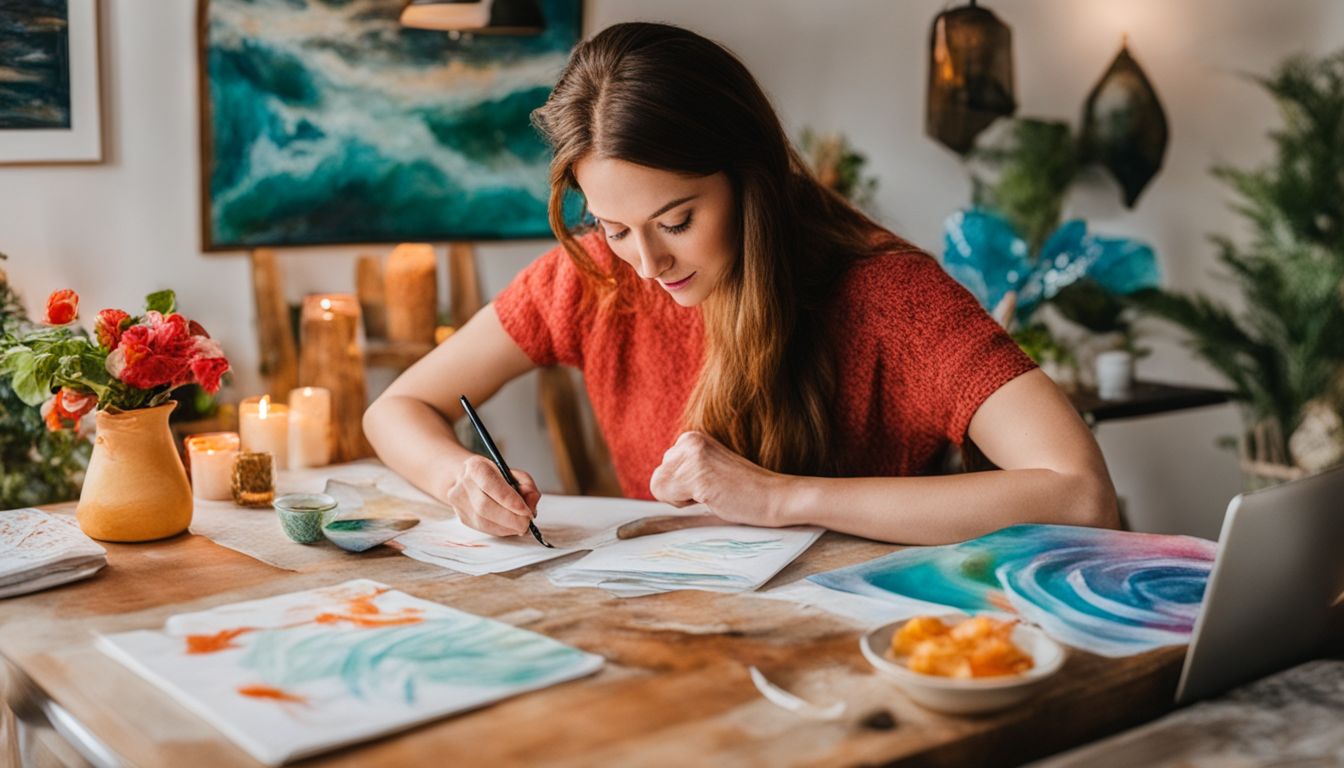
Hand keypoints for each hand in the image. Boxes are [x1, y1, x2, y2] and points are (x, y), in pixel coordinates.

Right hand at [444, 455, 541, 536]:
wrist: (466, 478)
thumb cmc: (494, 475)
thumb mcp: (513, 472)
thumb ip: (527, 485)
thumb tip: (531, 504)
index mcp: (476, 467)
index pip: (490, 484)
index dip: (509, 500)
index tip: (526, 511)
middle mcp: (464, 484)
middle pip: (484, 507)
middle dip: (510, 519)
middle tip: (527, 523)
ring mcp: (460, 503)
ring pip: (483, 522)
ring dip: (507, 527)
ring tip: (521, 525)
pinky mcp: (462, 518)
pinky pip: (484, 529)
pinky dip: (501, 530)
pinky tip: (510, 527)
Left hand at [649, 431, 787, 525]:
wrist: (774, 497)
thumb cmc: (741, 491)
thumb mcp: (706, 469)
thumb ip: (683, 470)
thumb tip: (656, 483)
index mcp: (691, 438)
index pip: (662, 470)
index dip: (682, 487)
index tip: (709, 484)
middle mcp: (689, 440)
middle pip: (657, 478)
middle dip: (679, 493)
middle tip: (711, 490)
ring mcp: (693, 456)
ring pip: (658, 486)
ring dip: (681, 499)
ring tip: (710, 493)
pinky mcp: (697, 474)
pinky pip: (665, 494)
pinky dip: (684, 503)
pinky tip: (710, 496)